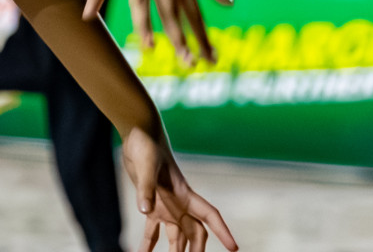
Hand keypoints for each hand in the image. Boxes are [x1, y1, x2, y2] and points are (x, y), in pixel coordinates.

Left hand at [123, 127, 237, 251]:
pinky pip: (152, 233)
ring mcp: (166, 206)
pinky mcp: (152, 206)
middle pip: (194, 233)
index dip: (223, 231)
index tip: (234, 248)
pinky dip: (148, 246)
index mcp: (185, 193)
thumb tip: (145, 212)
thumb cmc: (146, 144)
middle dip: (196, 251)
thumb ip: (146, 188)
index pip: (210, 215)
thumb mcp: (146, 165)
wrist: (138, 132)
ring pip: (176, 237)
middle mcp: (179, 203)